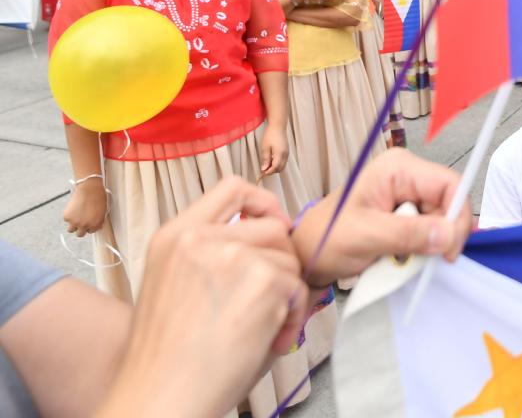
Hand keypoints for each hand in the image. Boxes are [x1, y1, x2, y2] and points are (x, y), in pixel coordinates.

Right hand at [63, 180, 107, 236]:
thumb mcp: (102, 211)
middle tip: (81, 222)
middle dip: (80, 229)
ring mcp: (75, 222)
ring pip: (71, 230)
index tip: (88, 223)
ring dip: (73, 225)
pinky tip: (73, 209)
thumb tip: (95, 225)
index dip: (90, 226)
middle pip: (80, 234)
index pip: (91, 231)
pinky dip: (68, 216)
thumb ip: (98, 220)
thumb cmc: (98, 196)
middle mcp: (85, 225)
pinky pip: (66, 220)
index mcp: (95, 224)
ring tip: (76, 217)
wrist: (89, 188)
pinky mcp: (67, 217)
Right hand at [95, 177, 306, 417]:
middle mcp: (200, 237)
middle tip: (273, 299)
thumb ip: (216, 257)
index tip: (274, 225)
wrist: (159, 398)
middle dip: (282, 262)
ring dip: (288, 296)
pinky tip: (270, 341)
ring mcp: (231, 255)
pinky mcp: (260, 279)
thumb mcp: (176, 287)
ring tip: (265, 329)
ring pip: (289, 259)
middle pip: (273, 225)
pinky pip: (298, 288)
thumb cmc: (169, 359)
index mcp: (175, 235)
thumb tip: (272, 246)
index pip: (232, 187)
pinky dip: (293, 318)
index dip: (264, 202)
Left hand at [259, 123, 287, 175]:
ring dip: (274, 168)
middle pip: (279, 169)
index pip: (275, 168)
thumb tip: (264, 169)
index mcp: (280, 154)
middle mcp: (285, 155)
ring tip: (266, 166)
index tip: (261, 174)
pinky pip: (283, 162)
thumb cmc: (270, 135)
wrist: (278, 127)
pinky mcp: (287, 152)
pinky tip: (271, 161)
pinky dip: (277, 165)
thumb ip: (265, 159)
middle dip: (271, 172)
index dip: (268, 172)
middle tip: (263, 171)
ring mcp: (287, 154)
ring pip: (282, 166)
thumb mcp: (265, 147)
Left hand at [294, 148, 473, 287]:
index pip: (449, 184)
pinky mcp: (407, 213)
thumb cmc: (327, 238)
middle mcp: (407, 175)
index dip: (457, 216)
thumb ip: (408, 234)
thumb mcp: (367, 236)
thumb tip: (449, 235)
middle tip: (427, 260)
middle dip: (443, 234)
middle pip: (450, 202)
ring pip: (442, 219)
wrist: (308, 254)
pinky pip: (431, 229)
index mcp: (398, 168)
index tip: (449, 251)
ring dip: (432, 244)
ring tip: (406, 259)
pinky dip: (424, 248)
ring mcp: (407, 194)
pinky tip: (406, 257)